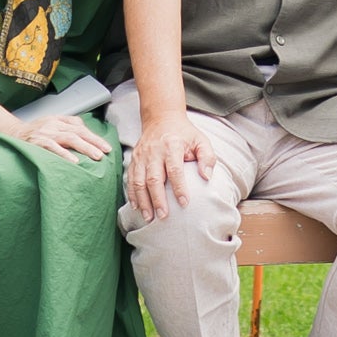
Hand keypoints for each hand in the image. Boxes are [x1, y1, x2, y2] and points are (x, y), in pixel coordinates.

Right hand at [15, 113, 108, 164]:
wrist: (12, 134)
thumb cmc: (35, 132)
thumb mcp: (52, 125)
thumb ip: (68, 128)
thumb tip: (88, 138)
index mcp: (59, 120)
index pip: (80, 127)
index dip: (94, 137)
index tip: (106, 147)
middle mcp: (54, 124)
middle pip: (78, 132)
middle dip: (94, 142)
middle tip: (106, 152)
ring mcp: (46, 132)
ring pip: (70, 138)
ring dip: (85, 148)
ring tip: (96, 157)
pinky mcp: (37, 142)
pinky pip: (53, 148)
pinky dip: (65, 154)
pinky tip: (74, 162)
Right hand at [126, 107, 211, 223]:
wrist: (161, 118)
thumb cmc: (184, 134)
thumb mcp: (200, 140)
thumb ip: (207, 157)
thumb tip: (207, 177)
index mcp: (172, 145)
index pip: (175, 169)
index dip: (179, 187)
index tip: (184, 203)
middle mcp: (153, 151)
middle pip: (153, 178)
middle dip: (158, 199)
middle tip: (163, 216)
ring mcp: (141, 156)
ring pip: (139, 181)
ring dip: (143, 201)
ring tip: (149, 217)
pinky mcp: (133, 160)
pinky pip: (130, 179)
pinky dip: (132, 194)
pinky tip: (136, 207)